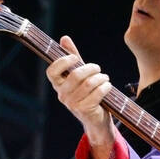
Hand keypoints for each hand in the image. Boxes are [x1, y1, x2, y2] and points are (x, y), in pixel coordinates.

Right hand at [47, 35, 117, 158]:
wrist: (96, 120)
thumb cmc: (87, 93)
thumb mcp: (79, 75)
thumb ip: (72, 57)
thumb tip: (64, 38)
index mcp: (58, 85)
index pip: (51, 71)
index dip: (62, 62)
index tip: (74, 58)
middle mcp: (62, 95)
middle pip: (75, 75)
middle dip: (90, 68)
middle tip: (98, 69)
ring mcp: (72, 104)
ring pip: (89, 83)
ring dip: (101, 78)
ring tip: (105, 78)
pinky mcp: (84, 110)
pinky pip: (97, 93)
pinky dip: (105, 87)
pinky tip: (107, 86)